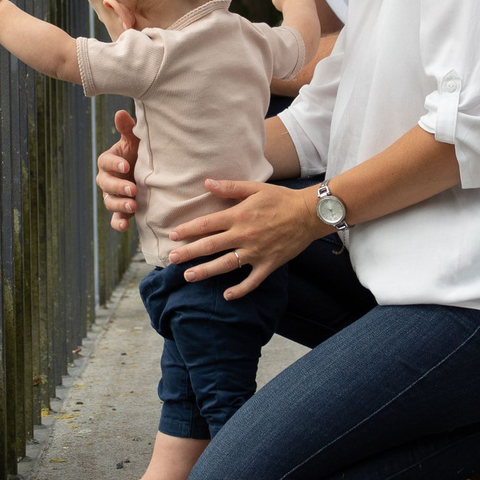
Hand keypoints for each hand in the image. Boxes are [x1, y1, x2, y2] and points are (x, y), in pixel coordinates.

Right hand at [95, 109, 139, 232]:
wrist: (153, 173)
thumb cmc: (142, 152)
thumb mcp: (137, 140)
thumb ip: (128, 129)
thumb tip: (120, 113)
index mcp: (109, 161)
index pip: (106, 162)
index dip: (115, 164)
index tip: (127, 166)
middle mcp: (108, 180)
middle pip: (106, 184)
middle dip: (118, 187)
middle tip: (132, 189)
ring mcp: (113, 196)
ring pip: (110, 202)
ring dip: (120, 205)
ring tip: (133, 206)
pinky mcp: (121, 211)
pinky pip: (115, 219)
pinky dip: (118, 224)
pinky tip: (126, 226)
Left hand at [166, 178, 327, 298]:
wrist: (308, 214)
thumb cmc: (281, 199)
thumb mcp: (255, 188)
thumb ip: (230, 187)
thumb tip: (207, 183)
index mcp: (239, 216)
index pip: (207, 224)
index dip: (188, 230)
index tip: (173, 236)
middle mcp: (244, 235)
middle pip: (210, 246)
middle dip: (188, 253)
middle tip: (171, 260)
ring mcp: (256, 252)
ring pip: (225, 265)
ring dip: (205, 272)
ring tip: (188, 276)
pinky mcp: (268, 264)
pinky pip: (252, 281)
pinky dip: (240, 290)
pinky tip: (227, 296)